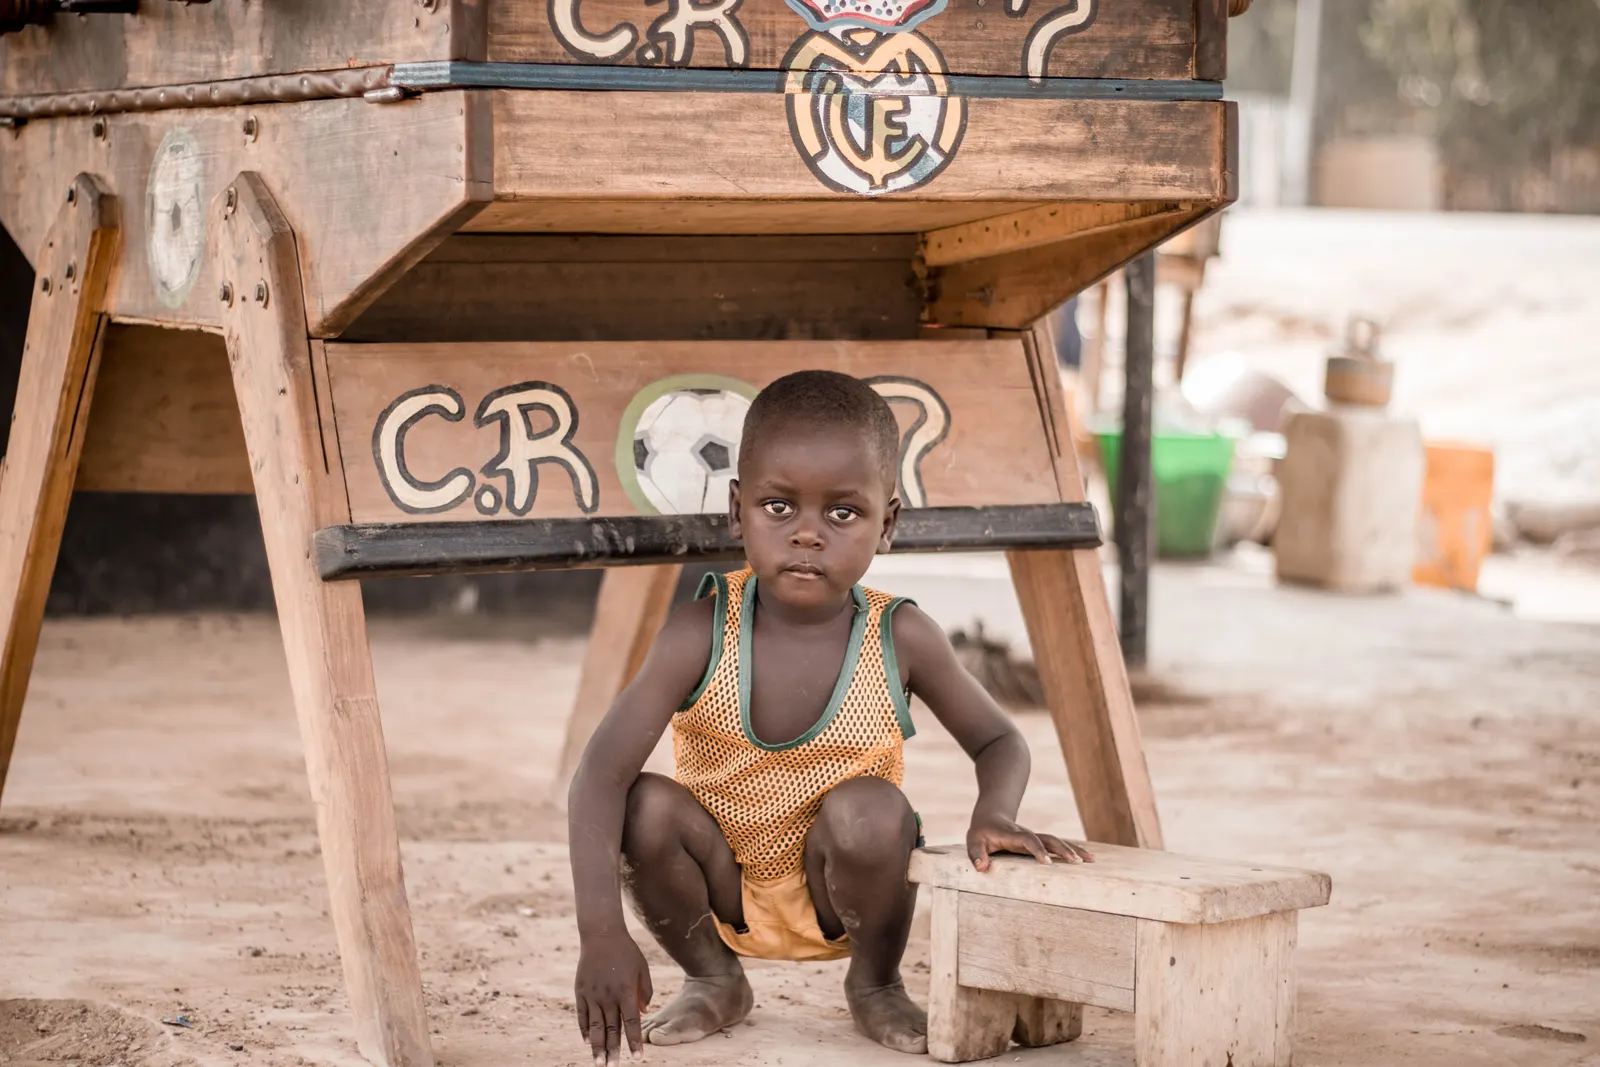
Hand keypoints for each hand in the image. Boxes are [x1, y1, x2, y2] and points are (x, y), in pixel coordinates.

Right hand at [575, 932, 653, 1064]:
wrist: (601, 935)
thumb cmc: (626, 952)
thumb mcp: (642, 969)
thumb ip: (645, 992)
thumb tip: (643, 1013)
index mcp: (625, 992)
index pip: (631, 1023)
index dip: (634, 1042)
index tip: (637, 1058)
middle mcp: (608, 996)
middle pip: (611, 1030)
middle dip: (613, 1051)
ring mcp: (592, 995)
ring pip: (595, 1027)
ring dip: (597, 1047)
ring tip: (598, 1063)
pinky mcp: (580, 991)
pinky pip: (582, 1015)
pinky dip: (584, 1030)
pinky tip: (587, 1042)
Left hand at [966, 812, 1093, 871]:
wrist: (992, 815)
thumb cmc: (982, 832)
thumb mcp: (974, 841)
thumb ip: (976, 854)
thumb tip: (981, 867)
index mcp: (1012, 835)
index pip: (1027, 840)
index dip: (1037, 850)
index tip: (1047, 862)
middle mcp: (1027, 834)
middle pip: (1048, 839)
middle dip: (1062, 850)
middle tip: (1076, 862)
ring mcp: (1036, 837)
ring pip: (1057, 841)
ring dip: (1073, 849)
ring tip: (1090, 860)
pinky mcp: (1040, 841)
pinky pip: (1058, 844)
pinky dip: (1073, 849)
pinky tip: (1088, 858)